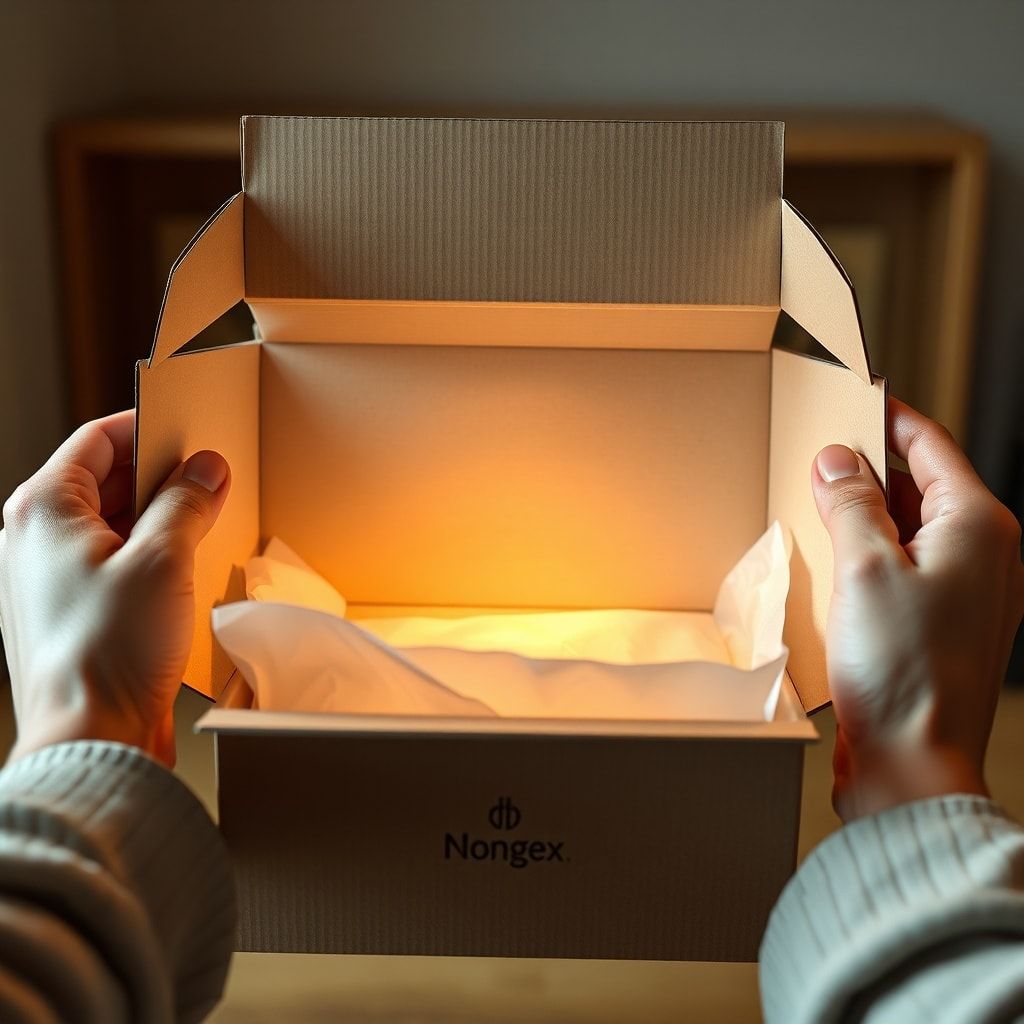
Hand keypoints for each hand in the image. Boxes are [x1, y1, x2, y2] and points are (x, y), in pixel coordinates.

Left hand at [0, 411, 228, 766]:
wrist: (90, 736)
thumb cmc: (110, 649)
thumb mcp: (163, 560)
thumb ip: (186, 502)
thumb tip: (206, 468)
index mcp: (43, 509)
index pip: (98, 438)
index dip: (149, 429)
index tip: (194, 433)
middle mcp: (32, 538)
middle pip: (102, 480)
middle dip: (160, 477)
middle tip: (210, 480)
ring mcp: (46, 578)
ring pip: (108, 523)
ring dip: (156, 518)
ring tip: (204, 524)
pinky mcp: (66, 611)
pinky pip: (109, 562)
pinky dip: (145, 553)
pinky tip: (182, 566)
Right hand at [813, 398, 1023, 820]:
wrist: (912, 763)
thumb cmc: (903, 671)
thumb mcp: (864, 567)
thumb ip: (851, 502)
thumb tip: (837, 459)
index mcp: (979, 527)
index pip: (932, 445)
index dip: (889, 416)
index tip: (853, 397)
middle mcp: (984, 555)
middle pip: (923, 484)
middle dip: (870, 467)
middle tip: (820, 453)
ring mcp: (966, 592)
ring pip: (911, 527)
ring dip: (866, 513)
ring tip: (817, 504)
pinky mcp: (939, 623)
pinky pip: (904, 566)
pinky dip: (870, 553)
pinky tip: (832, 559)